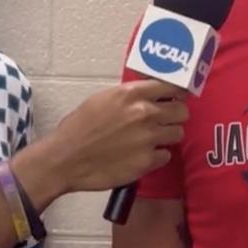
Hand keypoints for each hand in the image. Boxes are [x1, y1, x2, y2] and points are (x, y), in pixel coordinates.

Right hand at [31, 79, 187, 195]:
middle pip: (181, 111)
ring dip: (167, 136)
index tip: (176, 97)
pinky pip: (165, 156)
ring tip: (150, 140)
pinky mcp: (147, 162)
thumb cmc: (78, 128)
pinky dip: (156, 157)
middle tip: (164, 121)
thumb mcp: (103, 100)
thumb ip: (129, 96)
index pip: (171, 86)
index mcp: (132, 94)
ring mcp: (148, 138)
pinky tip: (141, 156)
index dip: (176, 92)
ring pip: (177, 133)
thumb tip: (149, 94)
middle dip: (174, 116)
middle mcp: (145, 113)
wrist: (65, 159)